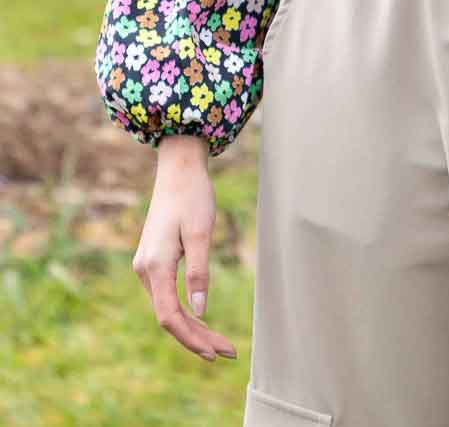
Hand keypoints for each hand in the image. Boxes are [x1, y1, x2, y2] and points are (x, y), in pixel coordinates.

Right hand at [131, 134, 237, 363]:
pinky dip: (185, 311)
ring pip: (168, 308)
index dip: (191, 339)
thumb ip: (199, 272)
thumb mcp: (201, 232)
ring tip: (221, 343)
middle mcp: (145, 270)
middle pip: (169, 317)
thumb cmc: (193, 196)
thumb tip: (200, 312)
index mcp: (154, 266)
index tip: (215, 353)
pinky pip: (167, 296)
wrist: (178, 169)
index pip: (169, 316)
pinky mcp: (154, 261)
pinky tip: (201, 321)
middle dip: (197, 337)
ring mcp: (147, 266)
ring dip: (193, 327)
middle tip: (229, 352)